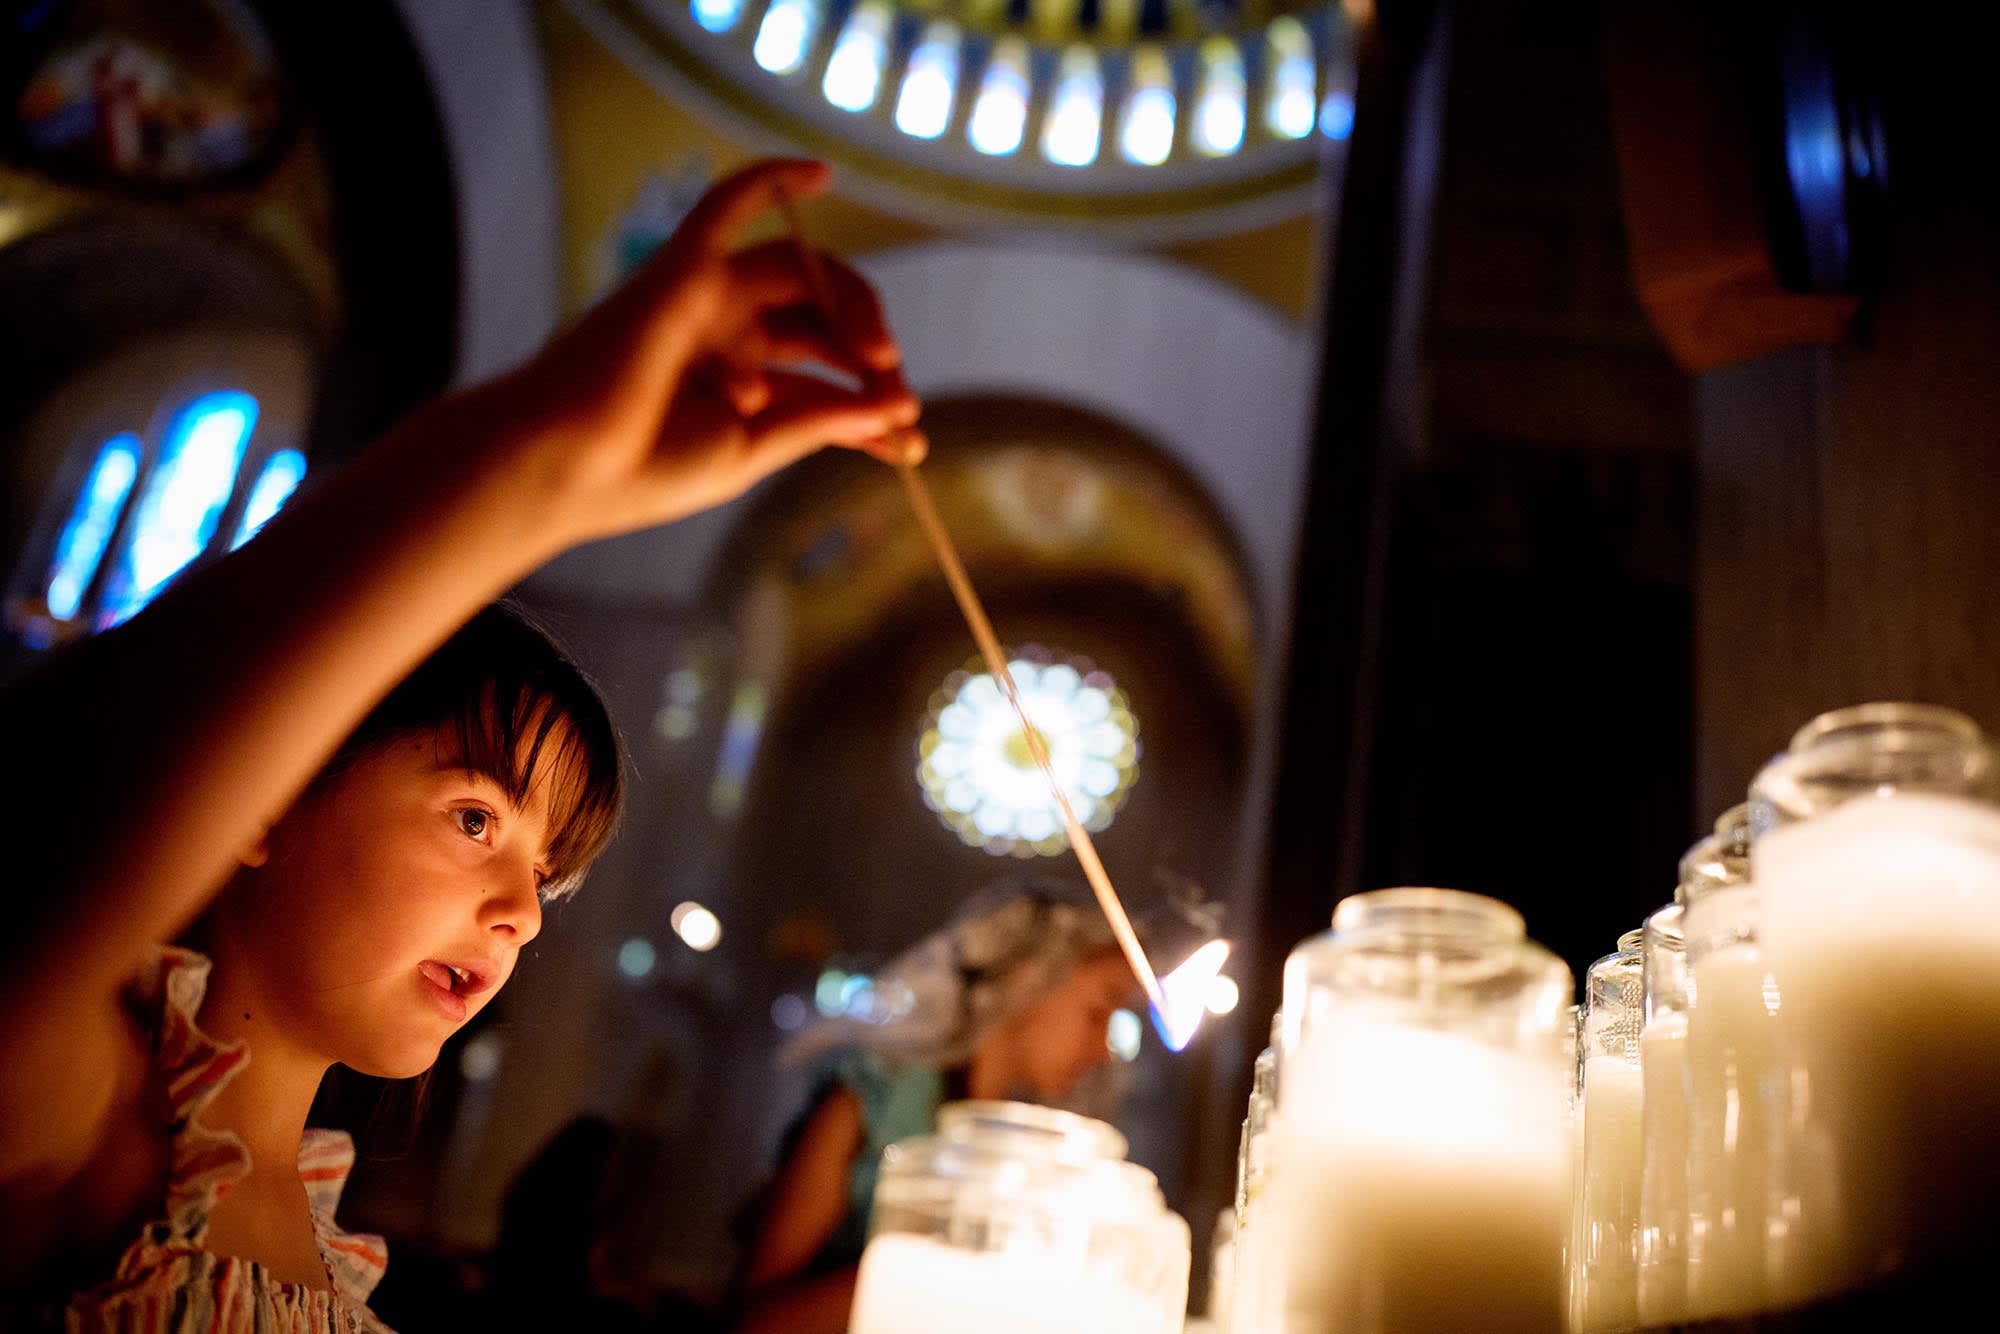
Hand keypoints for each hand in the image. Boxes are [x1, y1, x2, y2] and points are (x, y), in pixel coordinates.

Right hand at [484, 159, 924, 546]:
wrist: (565, 465)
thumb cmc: (645, 470)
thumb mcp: (752, 451)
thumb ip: (820, 420)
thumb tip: (896, 407)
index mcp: (743, 382)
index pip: (828, 375)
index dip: (874, 403)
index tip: (909, 445)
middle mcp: (727, 332)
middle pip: (822, 315)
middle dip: (870, 351)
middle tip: (894, 388)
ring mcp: (704, 296)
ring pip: (800, 271)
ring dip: (852, 302)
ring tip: (876, 353)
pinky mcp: (681, 268)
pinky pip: (727, 205)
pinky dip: (771, 180)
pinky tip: (821, 172)